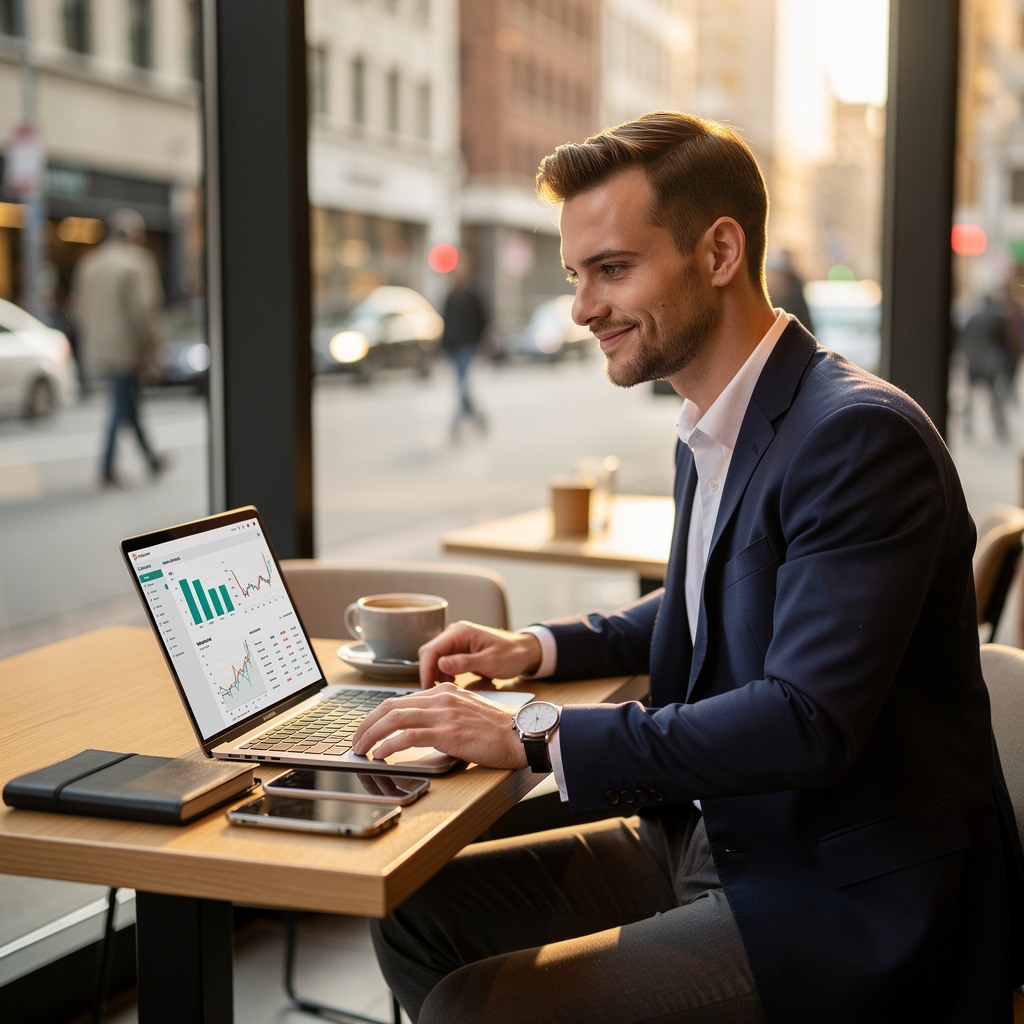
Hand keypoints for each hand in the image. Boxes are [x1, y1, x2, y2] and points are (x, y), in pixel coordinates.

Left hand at [350, 683, 526, 768]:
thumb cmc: (498, 730)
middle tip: (356, 741)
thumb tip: (420, 728)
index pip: (400, 700)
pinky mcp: (448, 732)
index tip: (366, 729)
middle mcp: (441, 697)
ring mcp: (444, 713)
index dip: (377, 715)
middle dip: (367, 724)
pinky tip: (381, 755)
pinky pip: (409, 736)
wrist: (522, 734)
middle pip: (391, 706)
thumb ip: (445, 714)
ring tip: (361, 749)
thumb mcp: (467, 713)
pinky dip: (390, 745)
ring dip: (372, 735)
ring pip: (395, 719)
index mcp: (445, 692)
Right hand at [417, 621, 542, 687]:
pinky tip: (452, 682)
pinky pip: (443, 660)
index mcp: (461, 632)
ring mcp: (456, 640)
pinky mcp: (459, 649)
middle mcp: (455, 633)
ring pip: (435, 658)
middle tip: (434, 692)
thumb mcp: (490, 661)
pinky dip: (443, 673)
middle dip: (429, 673)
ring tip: (445, 688)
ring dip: (436, 674)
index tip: (427, 689)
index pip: (432, 650)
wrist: (525, 651)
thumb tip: (441, 665)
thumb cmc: (512, 655)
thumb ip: (465, 663)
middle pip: (430, 653)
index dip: (426, 670)